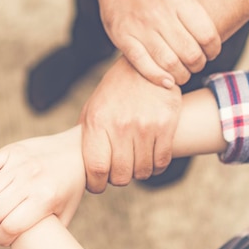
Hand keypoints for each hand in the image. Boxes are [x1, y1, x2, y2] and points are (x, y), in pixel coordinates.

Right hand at [0, 128, 84, 245]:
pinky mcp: (12, 150)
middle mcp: (31, 179)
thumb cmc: (68, 187)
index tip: (1, 240)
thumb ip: (47, 231)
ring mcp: (20, 162)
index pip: (11, 227)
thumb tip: (28, 248)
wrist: (75, 152)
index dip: (1, 238)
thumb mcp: (64, 213)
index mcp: (45, 198)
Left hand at [80, 57, 181, 192]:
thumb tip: (82, 168)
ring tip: (134, 160)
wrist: (145, 65)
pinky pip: (162, 162)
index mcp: (97, 122)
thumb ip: (87, 137)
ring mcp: (145, 126)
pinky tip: (150, 158)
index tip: (98, 183)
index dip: (96, 184)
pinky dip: (156, 166)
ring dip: (138, 172)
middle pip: (121, 175)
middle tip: (118, 170)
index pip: (96, 168)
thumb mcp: (93, 108)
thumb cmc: (115, 91)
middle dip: (118, 179)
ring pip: (143, 172)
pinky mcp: (166, 125)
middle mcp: (120, 125)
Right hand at [94, 0, 220, 86]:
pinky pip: (144, 65)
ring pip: (169, 63)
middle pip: (190, 53)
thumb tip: (225, 23)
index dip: (214, 50)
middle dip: (198, 65)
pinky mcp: (123, 38)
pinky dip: (158, 78)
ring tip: (183, 74)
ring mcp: (140, 27)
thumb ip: (198, 5)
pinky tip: (167, 81)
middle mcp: (160, 13)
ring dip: (181, 75)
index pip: (207, 35)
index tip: (211, 53)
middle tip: (196, 65)